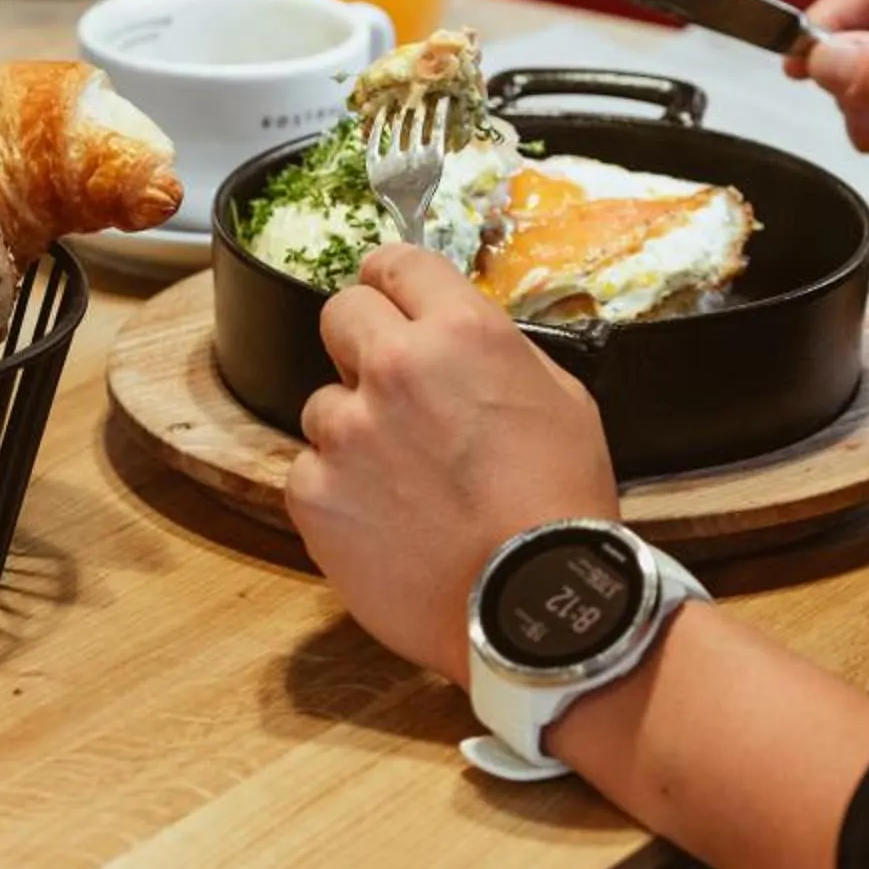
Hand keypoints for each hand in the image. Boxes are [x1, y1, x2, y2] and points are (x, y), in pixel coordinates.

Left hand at [288, 245, 619, 686]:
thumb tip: (457, 340)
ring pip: (322, 405)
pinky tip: (384, 522)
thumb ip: (494, 353)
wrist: (534, 604)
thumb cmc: (559, 506)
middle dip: (362, 344)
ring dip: (352, 431)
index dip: (392, 284)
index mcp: (460, 333)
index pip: (394, 264)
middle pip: (339, 315)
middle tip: (392, 391)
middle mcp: (393, 369)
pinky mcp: (314, 494)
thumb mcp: (560, 399)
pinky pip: (308, 473)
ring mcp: (346, 433)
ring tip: (403, 482)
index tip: (390, 301)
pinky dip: (336, 493)